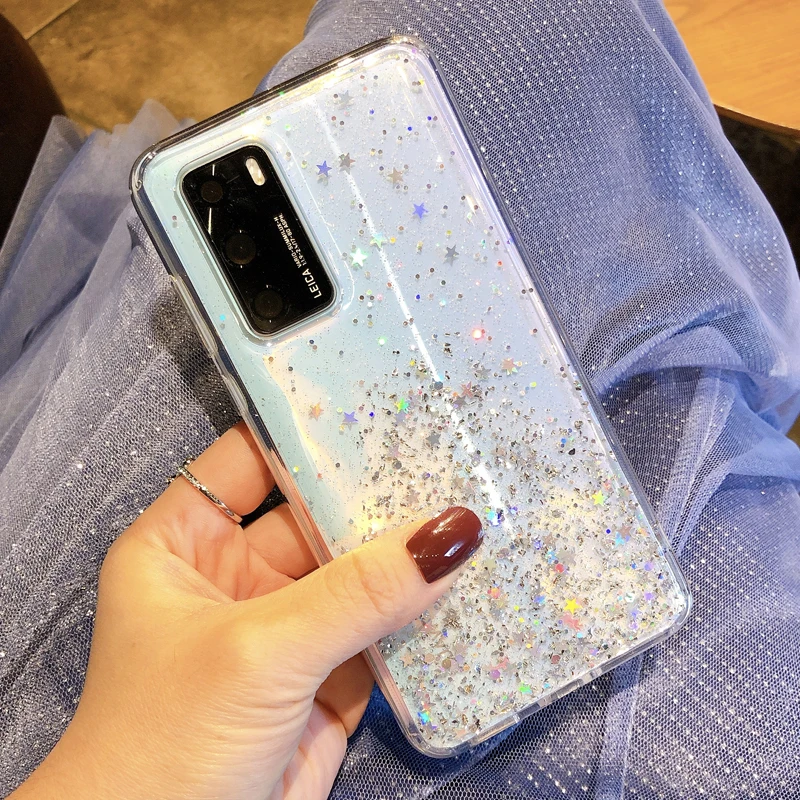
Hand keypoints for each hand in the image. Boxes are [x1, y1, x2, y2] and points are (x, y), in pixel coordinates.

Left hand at [10, 422, 482, 799]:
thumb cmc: (166, 747)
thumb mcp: (260, 650)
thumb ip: (357, 591)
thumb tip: (452, 530)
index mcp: (184, 543)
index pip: (251, 459)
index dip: (308, 430)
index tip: (379, 401)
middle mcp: (235, 574)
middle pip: (317, 513)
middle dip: (376, 491)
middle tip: (448, 450)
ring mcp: (285, 625)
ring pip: (356, 572)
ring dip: (406, 552)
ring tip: (476, 503)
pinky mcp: (327, 675)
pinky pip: (381, 628)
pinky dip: (421, 612)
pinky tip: (471, 579)